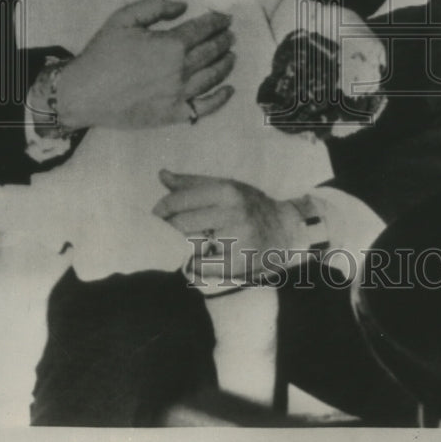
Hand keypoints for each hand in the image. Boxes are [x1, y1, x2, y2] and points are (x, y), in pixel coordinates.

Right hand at [54, 0, 235, 129]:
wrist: (84, 93)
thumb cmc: (102, 53)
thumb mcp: (124, 18)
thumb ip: (156, 6)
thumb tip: (184, 6)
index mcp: (171, 45)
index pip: (203, 30)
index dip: (217, 22)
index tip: (225, 18)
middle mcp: (181, 70)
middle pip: (212, 52)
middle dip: (224, 41)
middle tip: (230, 35)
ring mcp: (180, 94)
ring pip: (214, 77)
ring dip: (226, 64)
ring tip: (231, 56)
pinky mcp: (174, 114)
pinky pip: (205, 107)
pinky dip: (221, 98)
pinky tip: (229, 90)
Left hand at [153, 170, 304, 279]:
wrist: (283, 229)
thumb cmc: (249, 205)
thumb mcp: (226, 187)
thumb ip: (192, 183)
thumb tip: (162, 175)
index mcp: (227, 190)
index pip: (180, 200)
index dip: (161, 209)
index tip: (157, 216)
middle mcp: (233, 212)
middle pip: (181, 224)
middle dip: (166, 230)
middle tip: (162, 234)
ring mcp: (238, 238)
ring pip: (190, 246)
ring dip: (179, 248)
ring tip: (178, 247)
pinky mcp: (241, 261)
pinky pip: (204, 267)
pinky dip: (194, 266)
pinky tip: (194, 261)